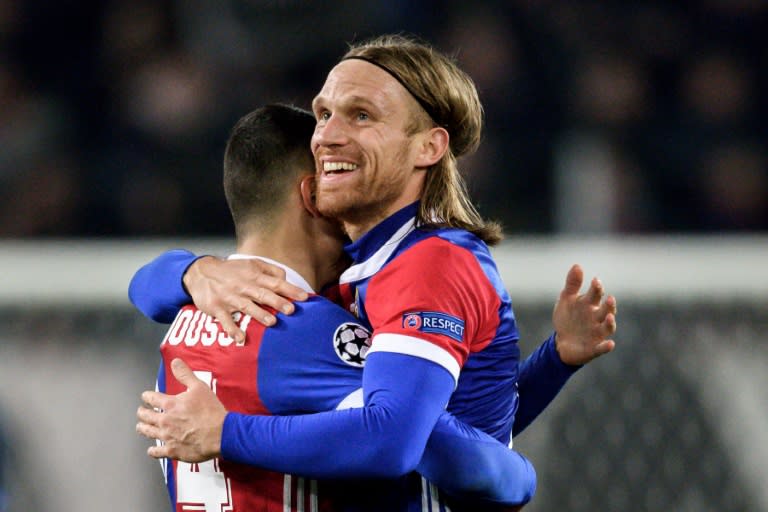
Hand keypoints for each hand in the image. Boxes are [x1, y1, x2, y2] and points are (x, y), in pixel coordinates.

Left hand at [136, 358, 226, 461]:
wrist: (219, 433)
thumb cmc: (211, 411)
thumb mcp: (199, 387)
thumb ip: (185, 374)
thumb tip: (175, 362)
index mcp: (170, 404)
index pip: (151, 398)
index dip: (147, 396)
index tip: (145, 396)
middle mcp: (164, 421)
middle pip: (145, 416)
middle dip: (142, 412)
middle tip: (141, 412)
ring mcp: (167, 437)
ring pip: (148, 432)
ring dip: (143, 428)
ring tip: (141, 427)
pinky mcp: (172, 451)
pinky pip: (157, 452)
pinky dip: (152, 450)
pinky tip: (152, 449)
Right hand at [184, 256, 308, 340]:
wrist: (201, 272)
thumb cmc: (231, 271)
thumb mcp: (252, 264)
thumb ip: (271, 270)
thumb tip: (287, 279)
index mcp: (254, 276)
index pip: (276, 283)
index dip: (290, 290)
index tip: (304, 297)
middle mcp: (243, 286)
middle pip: (263, 294)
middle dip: (277, 302)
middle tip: (291, 310)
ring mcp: (230, 298)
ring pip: (246, 306)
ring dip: (259, 314)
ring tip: (272, 322)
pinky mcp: (217, 308)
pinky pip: (225, 320)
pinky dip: (231, 329)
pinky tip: (239, 338)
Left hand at [552, 264, 616, 365]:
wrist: (562, 342)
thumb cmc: (568, 318)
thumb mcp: (566, 300)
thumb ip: (572, 284)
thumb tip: (577, 265)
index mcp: (590, 305)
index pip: (596, 294)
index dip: (597, 288)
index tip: (595, 281)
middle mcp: (597, 318)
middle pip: (606, 310)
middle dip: (609, 305)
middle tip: (609, 298)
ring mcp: (597, 333)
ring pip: (607, 328)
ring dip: (610, 323)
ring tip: (609, 317)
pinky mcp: (594, 348)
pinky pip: (602, 348)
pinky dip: (606, 346)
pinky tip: (610, 344)